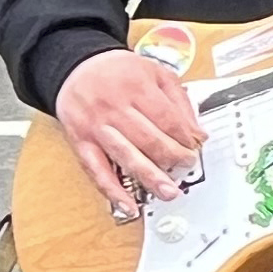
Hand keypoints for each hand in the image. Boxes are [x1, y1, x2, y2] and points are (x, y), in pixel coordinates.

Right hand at [56, 46, 207, 213]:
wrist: (75, 67)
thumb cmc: (116, 71)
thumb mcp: (154, 72)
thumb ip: (178, 100)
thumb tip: (197, 132)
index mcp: (136, 87)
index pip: (167, 119)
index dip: (185, 137)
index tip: (195, 146)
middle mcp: (114, 107)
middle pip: (150, 139)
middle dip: (173, 157)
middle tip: (186, 166)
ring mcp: (96, 126)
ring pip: (126, 156)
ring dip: (149, 177)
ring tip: (168, 192)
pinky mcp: (81, 142)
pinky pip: (96, 170)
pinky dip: (112, 190)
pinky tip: (128, 204)